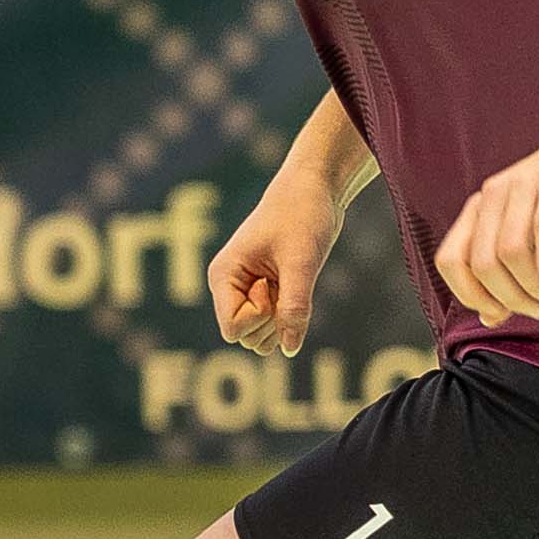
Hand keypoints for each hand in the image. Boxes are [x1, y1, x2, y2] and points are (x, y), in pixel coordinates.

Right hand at [210, 177, 341, 357]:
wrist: (314, 190)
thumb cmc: (302, 216)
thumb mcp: (302, 262)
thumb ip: (294, 306)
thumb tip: (289, 348)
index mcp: (223, 276)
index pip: (233, 329)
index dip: (260, 316)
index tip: (272, 283)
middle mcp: (229, 288)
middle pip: (248, 338)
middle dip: (273, 320)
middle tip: (286, 281)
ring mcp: (246, 293)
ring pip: (260, 338)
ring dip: (283, 321)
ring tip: (291, 282)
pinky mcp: (265, 294)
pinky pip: (274, 327)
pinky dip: (290, 317)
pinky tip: (295, 287)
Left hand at [430, 118, 538, 324]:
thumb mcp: (536, 241)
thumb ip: (513, 274)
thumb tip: (491, 318)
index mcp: (480, 209)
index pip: (450, 261)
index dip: (470, 295)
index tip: (501, 313)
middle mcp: (493, 195)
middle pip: (481, 264)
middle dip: (509, 299)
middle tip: (537, 311)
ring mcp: (523, 184)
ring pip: (509, 251)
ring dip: (530, 288)